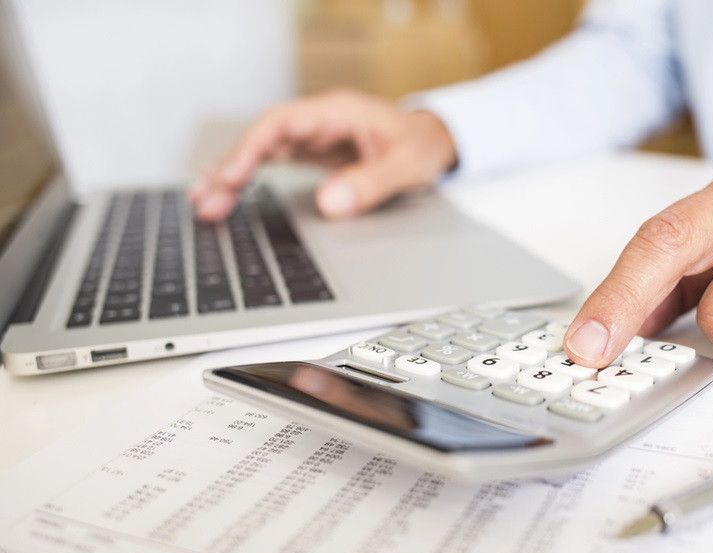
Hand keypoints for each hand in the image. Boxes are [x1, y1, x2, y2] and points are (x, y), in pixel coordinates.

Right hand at [189, 89, 456, 220]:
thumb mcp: (407, 165)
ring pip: (260, 151)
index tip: (232, 177)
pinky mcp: (312, 153)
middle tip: (205, 202)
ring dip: (231, 176)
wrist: (435, 141)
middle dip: (230, 168)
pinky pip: (270, 162)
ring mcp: (312, 137)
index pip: (280, 123)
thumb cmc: (422, 146)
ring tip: (204, 205)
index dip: (251, 148)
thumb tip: (330, 201)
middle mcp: (317, 121)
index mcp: (336, 113)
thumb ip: (371, 182)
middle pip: (261, 139)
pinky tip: (226, 196)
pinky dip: (247, 179)